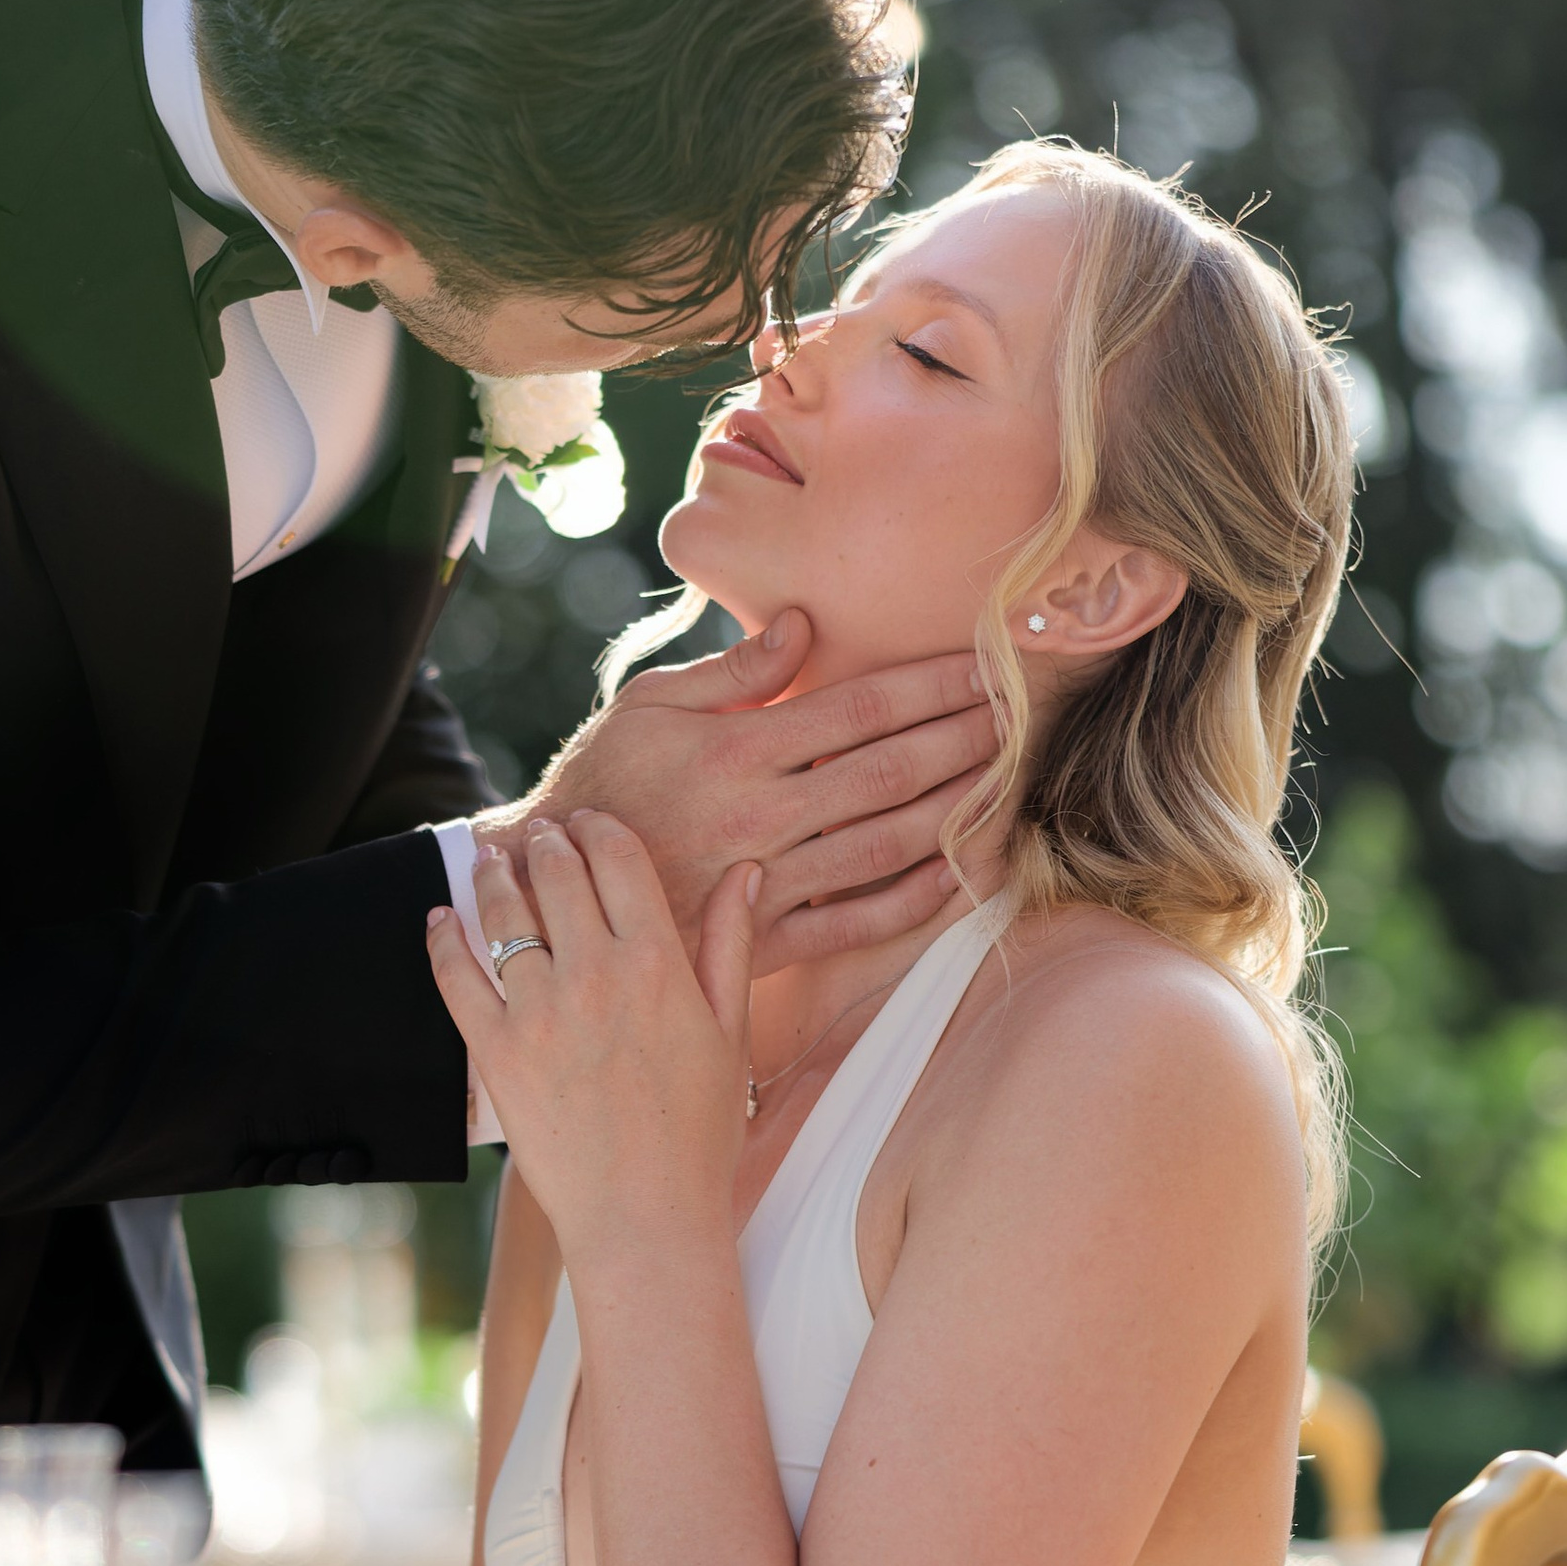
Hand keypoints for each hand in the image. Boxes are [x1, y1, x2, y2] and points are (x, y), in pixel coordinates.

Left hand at [427, 813, 756, 1259]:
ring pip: (503, 915)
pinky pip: (457, 978)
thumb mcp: (729, 1034)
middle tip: (539, 833)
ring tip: (491, 857)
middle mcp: (593, 975)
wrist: (644, 1218)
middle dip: (547, 842)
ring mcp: (537, 1013)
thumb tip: (745, 873)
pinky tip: (440, 919)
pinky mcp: (494, 1053)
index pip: (618, 859)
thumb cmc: (699, 1135)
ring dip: (494, 875)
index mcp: (657, 963)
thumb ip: (730, 945)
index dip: (599, 829)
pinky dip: (443, 941)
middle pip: (558, 875)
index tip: (588, 823)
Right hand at [475, 616, 1000, 974]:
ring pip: (884, 844)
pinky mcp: (760, 940)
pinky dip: (910, 901)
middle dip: (963, 739)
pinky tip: (956, 873)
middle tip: (1021, 715)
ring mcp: (765, 882)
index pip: (858, 709)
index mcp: (738, 751)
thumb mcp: (649, 707)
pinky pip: (851, 923)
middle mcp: (761, 816)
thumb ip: (733, 674)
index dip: (929, 686)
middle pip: (888, 771)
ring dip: (955, 810)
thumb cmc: (599, 785)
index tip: (983, 666)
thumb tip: (803, 625)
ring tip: (1007, 781)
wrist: (545, 887)